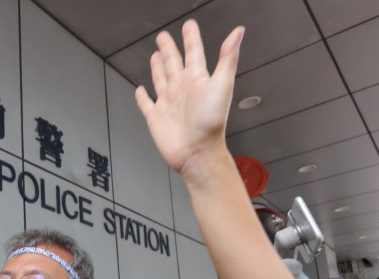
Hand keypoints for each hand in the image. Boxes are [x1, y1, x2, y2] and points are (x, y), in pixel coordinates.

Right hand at [135, 20, 243, 177]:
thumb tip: (238, 32)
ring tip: (155, 56)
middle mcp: (182, 90)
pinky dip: (142, 97)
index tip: (189, 26)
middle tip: (163, 37)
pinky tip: (140, 90)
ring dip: (157, 68)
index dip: (191, 39)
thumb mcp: (222, 85)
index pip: (193, 53)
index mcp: (196, 80)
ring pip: (160, 79)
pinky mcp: (156, 118)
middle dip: (169, 49)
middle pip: (173, 63)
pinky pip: (146, 104)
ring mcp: (168, 104)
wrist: (197, 153)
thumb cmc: (211, 123)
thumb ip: (228, 57)